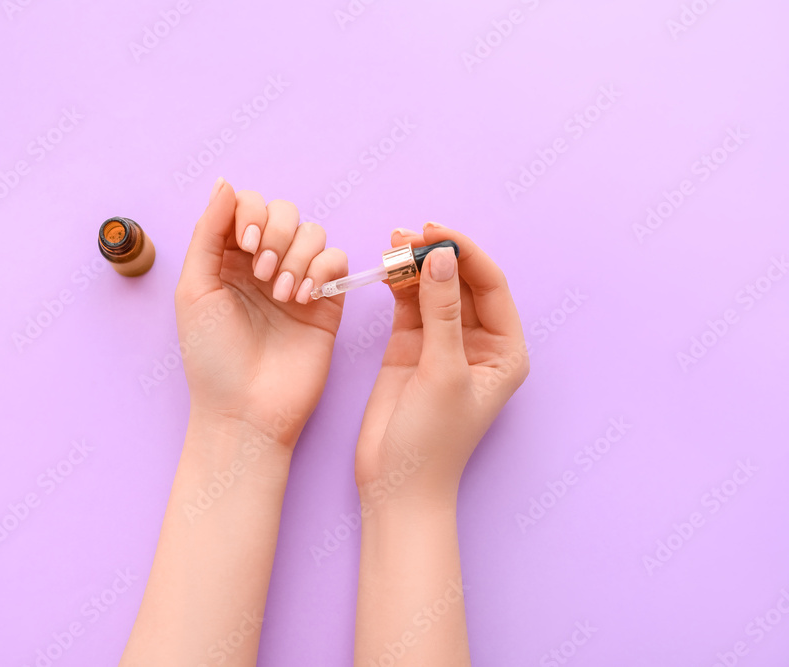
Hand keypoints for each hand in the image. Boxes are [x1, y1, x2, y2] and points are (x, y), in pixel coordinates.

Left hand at [175, 178, 347, 452]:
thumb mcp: (194, 290)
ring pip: (313, 232)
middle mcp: (262, 264)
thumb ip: (208, 233)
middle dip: (276, 234)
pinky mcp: (326, 301)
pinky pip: (337, 260)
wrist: (247, 411)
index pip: (246, 205)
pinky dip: (322, 271)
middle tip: (262, 273)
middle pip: (284, 211)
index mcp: (226, 258)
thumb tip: (224, 182)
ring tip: (281, 295)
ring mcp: (296, 281)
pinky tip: (303, 300)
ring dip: (298, 256)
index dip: (250, 213)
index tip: (246, 243)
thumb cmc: (212, 358)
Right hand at [355, 222, 528, 505]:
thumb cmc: (432, 440)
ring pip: (433, 289)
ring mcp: (442, 343)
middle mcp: (478, 342)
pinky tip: (386, 269)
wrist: (396, 484)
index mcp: (504, 349)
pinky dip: (398, 285)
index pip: (489, 285)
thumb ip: (441, 313)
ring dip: (414, 266)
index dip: (463, 253)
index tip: (434, 233)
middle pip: (461, 281)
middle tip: (405, 235)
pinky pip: (409, 305)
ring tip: (390, 244)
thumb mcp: (442, 372)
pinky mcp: (410, 348)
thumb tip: (440, 258)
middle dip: (436, 255)